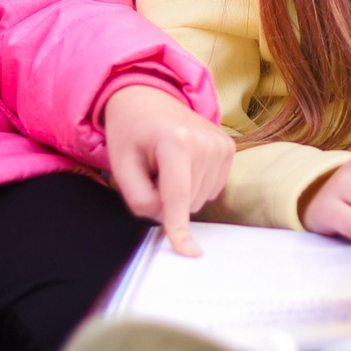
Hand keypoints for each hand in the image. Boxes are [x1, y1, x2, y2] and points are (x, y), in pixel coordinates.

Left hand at [102, 85, 233, 256]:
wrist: (147, 98)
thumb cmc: (130, 131)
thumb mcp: (120, 165)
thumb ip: (139, 199)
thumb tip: (167, 220)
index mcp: (176, 141)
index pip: (178, 196)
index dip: (179, 227)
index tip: (187, 252)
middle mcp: (205, 141)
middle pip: (188, 201)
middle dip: (166, 199)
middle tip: (151, 171)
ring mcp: (222, 144)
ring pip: (201, 198)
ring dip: (181, 191)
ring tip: (166, 163)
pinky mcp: (229, 148)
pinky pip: (211, 188)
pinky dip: (194, 184)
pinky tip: (183, 163)